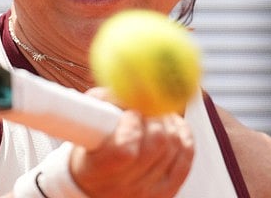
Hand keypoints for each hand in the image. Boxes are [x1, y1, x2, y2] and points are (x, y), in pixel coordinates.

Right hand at [69, 106, 193, 197]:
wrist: (96, 187)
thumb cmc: (88, 149)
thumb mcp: (83, 124)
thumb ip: (101, 102)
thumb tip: (122, 84)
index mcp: (97, 171)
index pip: (125, 150)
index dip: (132, 124)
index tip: (129, 110)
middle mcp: (125, 187)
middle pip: (157, 143)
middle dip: (154, 117)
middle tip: (148, 104)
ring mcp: (149, 191)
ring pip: (174, 145)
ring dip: (168, 121)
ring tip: (155, 113)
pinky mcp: (169, 189)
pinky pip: (187, 155)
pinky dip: (183, 133)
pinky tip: (171, 124)